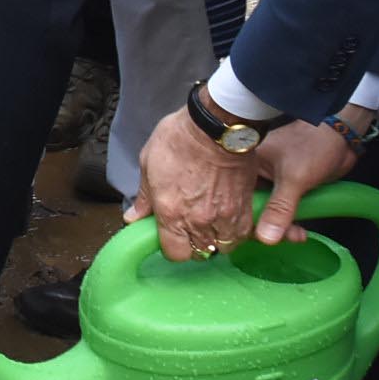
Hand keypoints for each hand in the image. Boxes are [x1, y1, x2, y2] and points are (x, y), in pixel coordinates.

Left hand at [124, 105, 259, 262]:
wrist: (216, 126)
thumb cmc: (179, 138)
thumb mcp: (148, 162)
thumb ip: (144, 197)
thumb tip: (133, 218)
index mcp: (171, 212)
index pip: (175, 253)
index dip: (173, 248)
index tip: (172, 237)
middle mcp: (198, 220)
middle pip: (199, 253)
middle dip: (195, 244)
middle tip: (192, 228)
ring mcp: (224, 216)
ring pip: (223, 246)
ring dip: (217, 239)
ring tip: (212, 224)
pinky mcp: (244, 207)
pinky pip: (242, 233)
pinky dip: (236, 231)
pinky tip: (229, 219)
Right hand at [245, 119, 359, 245]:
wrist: (341, 137)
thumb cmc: (314, 147)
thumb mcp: (295, 179)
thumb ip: (280, 209)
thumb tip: (266, 238)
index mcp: (247, 165)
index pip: (236, 199)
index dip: (245, 221)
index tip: (258, 237)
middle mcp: (254, 174)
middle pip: (250, 209)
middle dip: (267, 227)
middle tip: (284, 237)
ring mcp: (271, 183)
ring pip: (267, 214)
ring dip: (281, 228)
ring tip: (299, 235)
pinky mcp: (286, 189)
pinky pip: (280, 212)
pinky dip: (289, 223)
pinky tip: (301, 231)